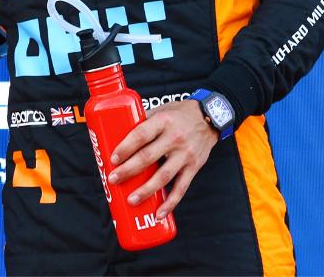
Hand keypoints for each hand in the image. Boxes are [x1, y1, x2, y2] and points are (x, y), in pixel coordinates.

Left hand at [107, 100, 218, 219]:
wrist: (210, 118)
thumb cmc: (178, 114)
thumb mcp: (160, 111)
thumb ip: (142, 122)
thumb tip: (114, 135)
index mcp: (162, 122)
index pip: (141, 135)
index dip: (126, 148)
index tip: (113, 158)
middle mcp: (175, 138)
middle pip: (148, 157)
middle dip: (129, 170)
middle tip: (113, 179)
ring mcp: (186, 155)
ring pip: (164, 176)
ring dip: (146, 190)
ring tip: (131, 200)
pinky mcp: (194, 167)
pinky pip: (181, 188)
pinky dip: (170, 203)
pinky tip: (158, 213)